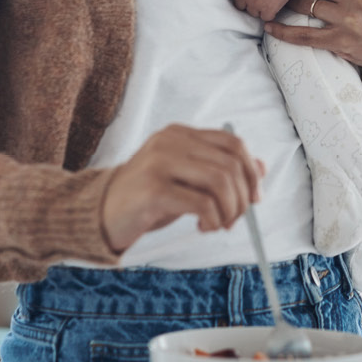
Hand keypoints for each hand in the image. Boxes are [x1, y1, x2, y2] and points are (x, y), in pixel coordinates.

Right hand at [99, 124, 263, 252]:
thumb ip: (219, 169)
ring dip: (229, 211)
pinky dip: (213, 219)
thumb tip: (261, 168)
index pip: (233, 143)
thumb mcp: (187, 179)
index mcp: (180, 134)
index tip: (255, 198)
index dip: (251, 171)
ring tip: (219, 225)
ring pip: (220, 182)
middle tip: (235, 219)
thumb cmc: (147, 198)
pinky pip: (201, 203)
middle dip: (242, 198)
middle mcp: (171, 141)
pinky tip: (204, 226)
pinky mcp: (153, 188)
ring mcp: (160, 162)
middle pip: (230, 164)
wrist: (101, 214)